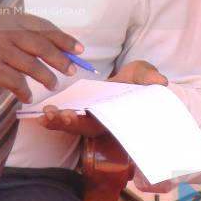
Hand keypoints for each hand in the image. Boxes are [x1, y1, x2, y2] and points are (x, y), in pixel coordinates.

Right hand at [0, 13, 83, 102]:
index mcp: (10, 19)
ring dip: (46, 77)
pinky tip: (27, 95)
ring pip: (32, 65)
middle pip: (42, 46)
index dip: (64, 39)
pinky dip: (24, 90)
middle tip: (71, 69)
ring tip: (53, 84)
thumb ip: (20, 34)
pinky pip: (15, 81)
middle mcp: (6, 31)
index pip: (44, 28)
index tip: (79, 49)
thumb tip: (51, 47)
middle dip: (61, 59)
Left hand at [38, 60, 168, 136]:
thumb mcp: (145, 73)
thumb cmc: (140, 80)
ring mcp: (92, 116)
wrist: (135, 81)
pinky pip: (67, 117)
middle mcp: (102, 119)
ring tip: (44, 113)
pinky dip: (54, 119)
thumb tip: (161, 80)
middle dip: (65, 122)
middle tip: (52, 114)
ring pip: (72, 125)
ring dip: (57, 121)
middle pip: (81, 127)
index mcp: (114, 114)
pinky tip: (39, 117)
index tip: (71, 116)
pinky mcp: (84, 110)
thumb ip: (149, 77)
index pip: (99, 122)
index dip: (84, 122)